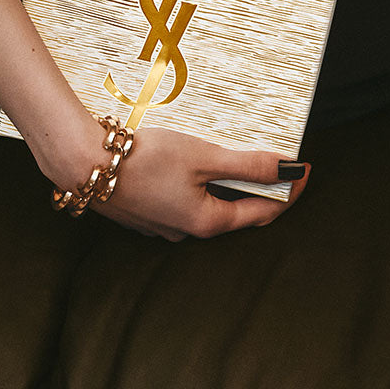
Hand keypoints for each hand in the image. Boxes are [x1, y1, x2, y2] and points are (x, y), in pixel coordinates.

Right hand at [56, 123, 307, 240]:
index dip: (289, 191)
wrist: (83, 161)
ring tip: (247, 160)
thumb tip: (289, 169)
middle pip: (239, 211)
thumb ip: (249, 164)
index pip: (262, 212)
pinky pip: (189, 202)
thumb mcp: (206, 157)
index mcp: (206, 222)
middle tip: (283, 164)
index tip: (306, 170)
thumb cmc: (144, 159)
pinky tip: (205, 164)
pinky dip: (206, 185)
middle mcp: (186, 231)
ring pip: (212, 206)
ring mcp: (165, 225)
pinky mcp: (149, 213)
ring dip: (233, 185)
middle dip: (263, 188)